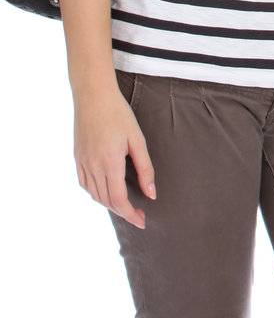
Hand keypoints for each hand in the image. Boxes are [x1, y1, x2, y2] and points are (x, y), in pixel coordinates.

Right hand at [73, 84, 155, 229]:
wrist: (93, 95)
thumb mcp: (137, 139)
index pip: (119, 200)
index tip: (142, 221)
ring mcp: (82, 162)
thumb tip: (151, 193)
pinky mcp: (77, 157)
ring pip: (94, 195)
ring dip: (110, 204)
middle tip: (138, 215)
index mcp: (109, 162)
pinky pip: (85, 184)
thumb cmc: (119, 114)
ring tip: (126, 205)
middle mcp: (93, 166)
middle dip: (123, 212)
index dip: (131, 214)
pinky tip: (106, 191)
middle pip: (106, 201)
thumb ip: (145, 168)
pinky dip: (96, 193)